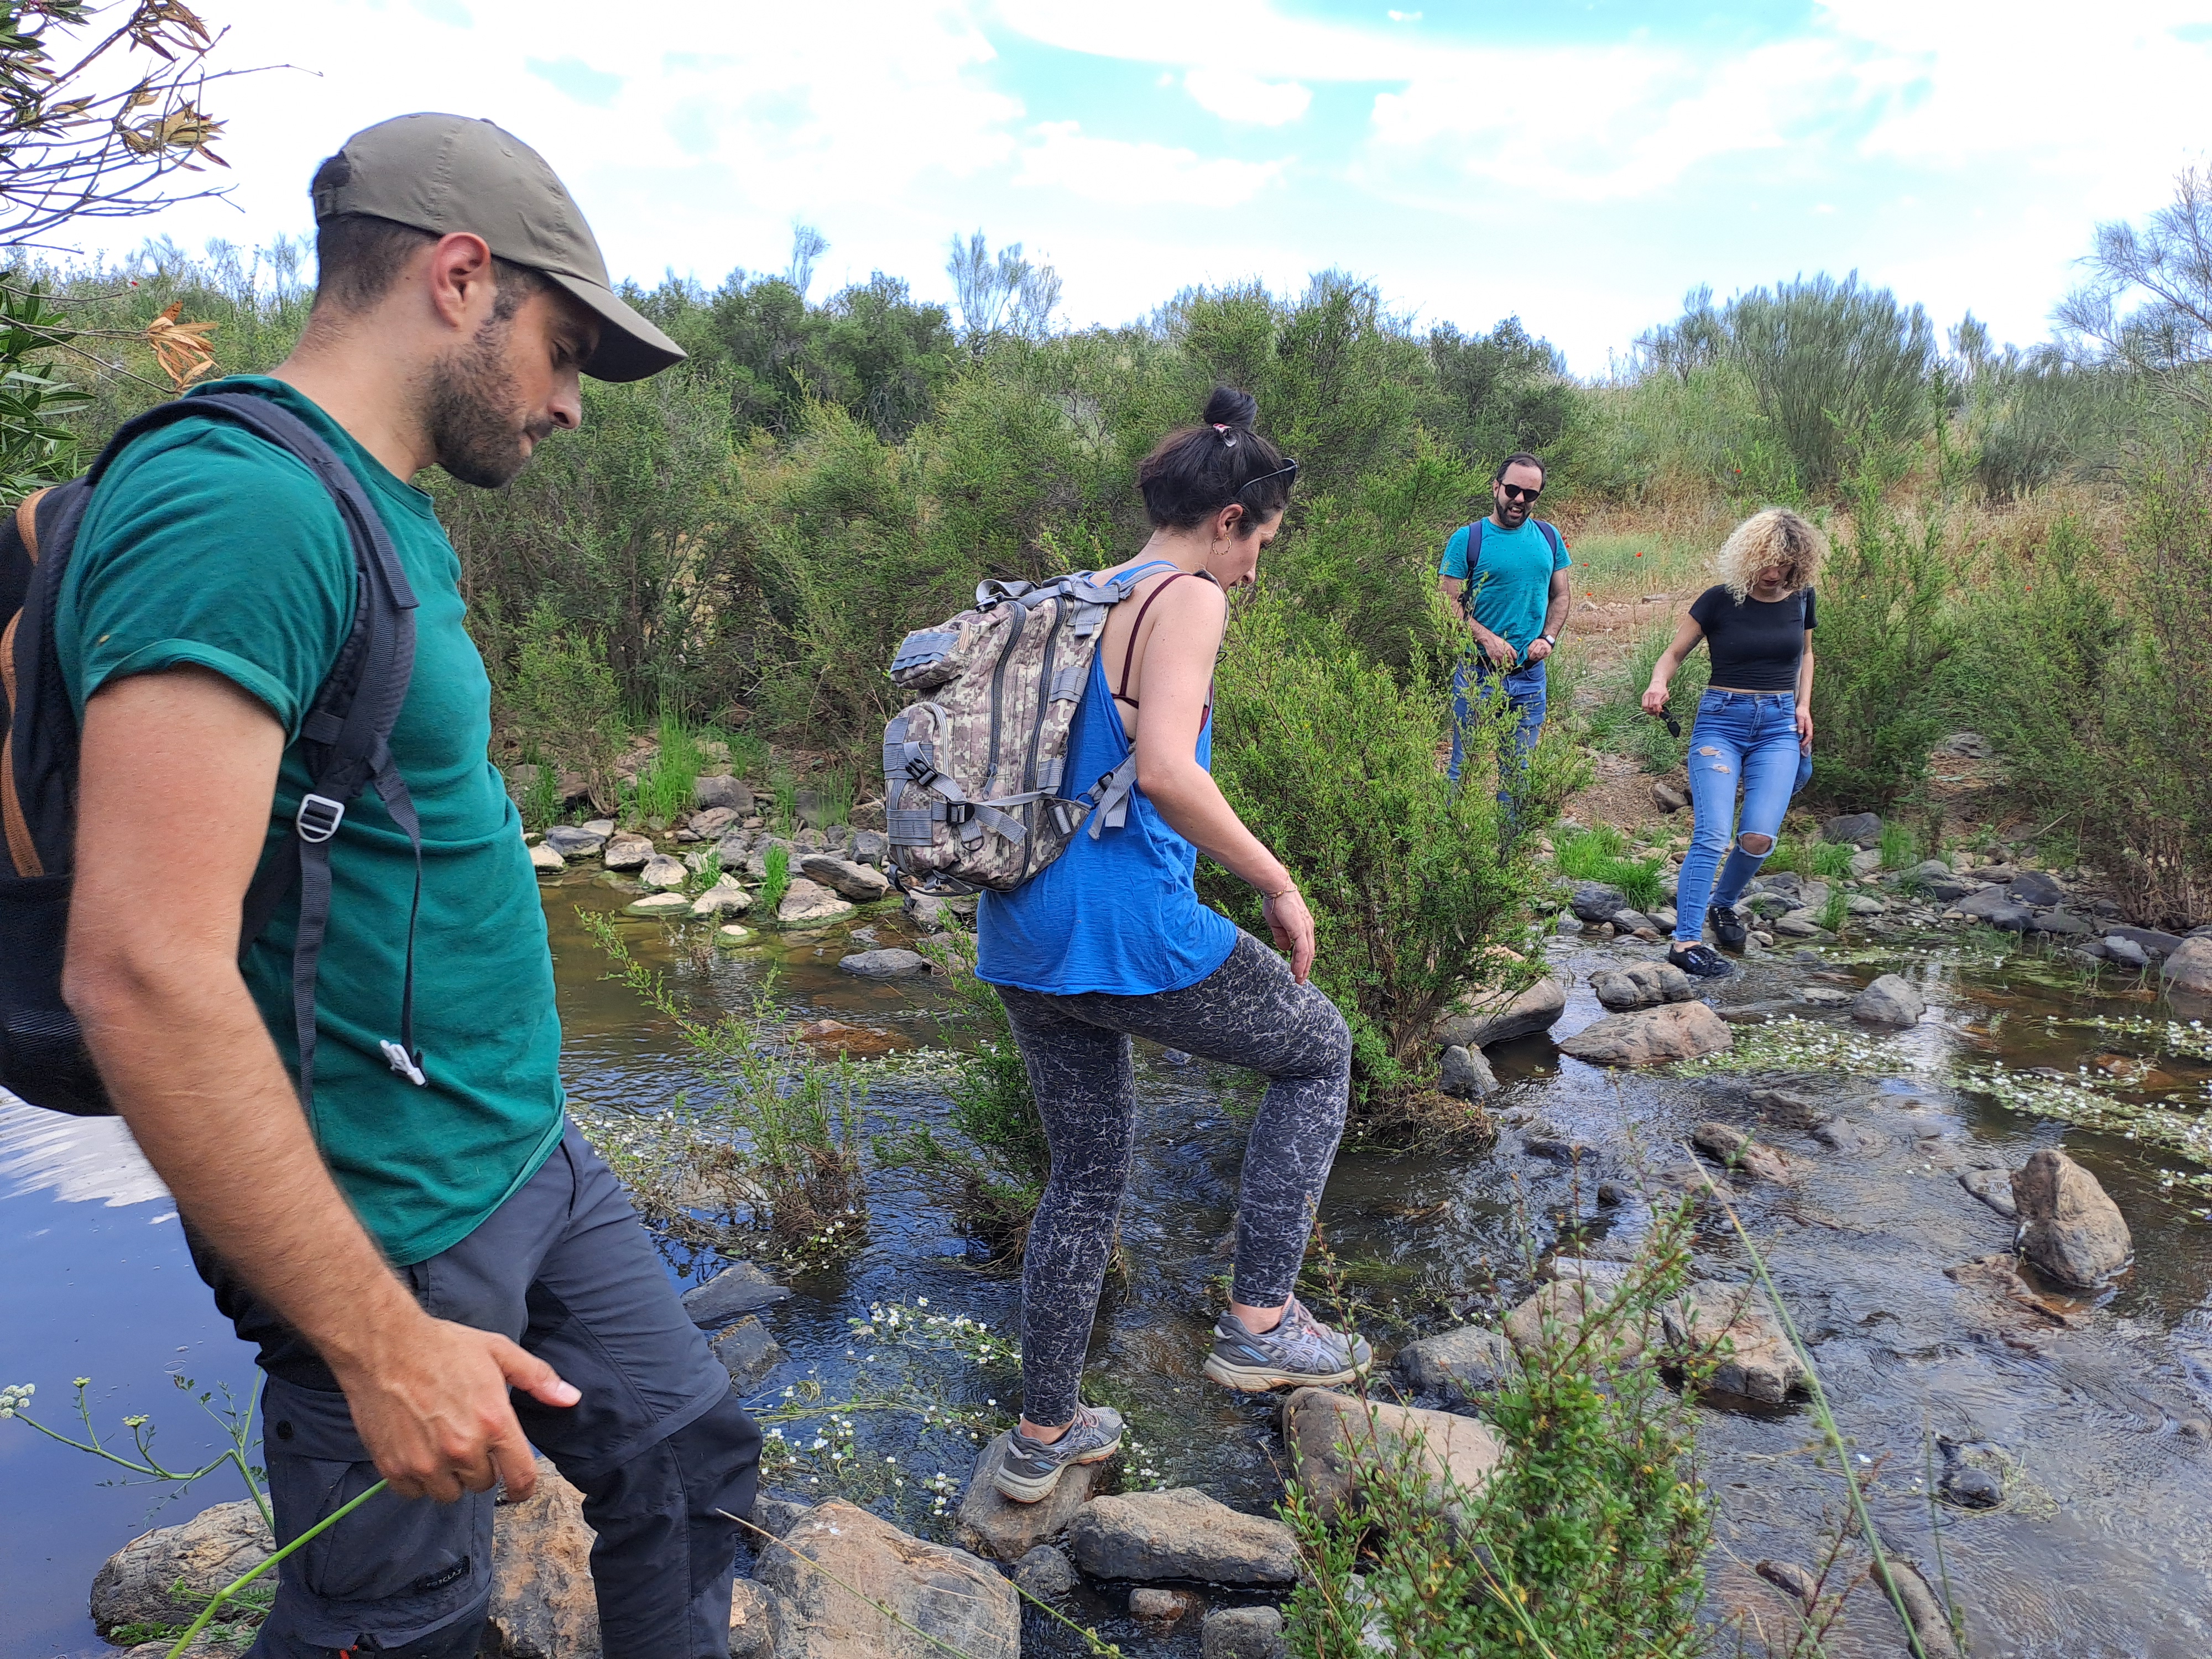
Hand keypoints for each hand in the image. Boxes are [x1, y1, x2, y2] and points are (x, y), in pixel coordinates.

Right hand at [333, 1314, 579, 1502]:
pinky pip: (413, 1493)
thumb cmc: (444, 1346)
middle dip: (480, 1467)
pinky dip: (416, 1480)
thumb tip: (571, 1398)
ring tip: (441, 1446)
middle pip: (483, 1484)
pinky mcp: (394, 1467)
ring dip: (449, 1478)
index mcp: (494, 1422)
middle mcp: (463, 1448)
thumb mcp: (499, 1352)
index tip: (518, 1486)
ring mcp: (426, 1461)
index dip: (523, 1487)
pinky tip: (416, 1452)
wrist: (385, 1345)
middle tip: (467, 1439)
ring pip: (449, 1494)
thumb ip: (537, 1379)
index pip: (521, 1478)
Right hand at [1262, 886, 1316, 983]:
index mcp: (1303, 926)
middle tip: (1300, 979)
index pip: (1305, 947)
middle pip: (1309, 952)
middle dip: (1305, 967)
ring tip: (1298, 979)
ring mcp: (1306, 929)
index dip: (1302, 959)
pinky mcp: (1301, 930)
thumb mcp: (1277, 924)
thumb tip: (1285, 949)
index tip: (1297, 970)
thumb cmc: (1275, 902)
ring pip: (1307, 954)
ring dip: (1303, 968)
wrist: (1276, 888)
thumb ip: (1281, 937)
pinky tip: (1296, 971)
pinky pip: (1302, 950)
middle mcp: (1308, 928)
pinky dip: (1300, 962)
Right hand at [1474, 628, 1517, 668]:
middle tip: (1510, 666)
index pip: (1514, 656)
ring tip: (1505, 667)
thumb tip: (1513, 655)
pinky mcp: (1494, 658)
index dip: (1514, 659)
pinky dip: (1499, 665)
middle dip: (1511, 664)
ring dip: (1505, 666)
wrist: (1489, 640)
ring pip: (1504, 663)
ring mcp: (1499, 656)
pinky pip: (1498, 664)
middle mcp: (1505, 653)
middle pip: (1510, 661)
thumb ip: (1510, 649)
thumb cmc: (1497, 641)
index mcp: (1509, 648)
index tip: (1514, 660)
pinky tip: (1499, 665)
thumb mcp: (1506, 643)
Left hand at [1524, 636, 1552, 663]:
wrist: (1548, 641)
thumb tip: (1525, 653)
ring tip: (1533, 659)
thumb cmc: (1539, 642)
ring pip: (1539, 656)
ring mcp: (1545, 649)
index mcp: (1536, 642)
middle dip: (1531, 657)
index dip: (1528, 653)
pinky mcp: (1548, 653)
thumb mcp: (1534, 641)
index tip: (1527, 655)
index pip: (1531, 649)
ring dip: (1535, 659)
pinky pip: (1542, 657)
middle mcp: (1541, 645)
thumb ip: (1530, 646)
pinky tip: (1537, 659)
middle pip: (1535, 653)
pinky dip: (1539, 659)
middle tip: (1530, 658)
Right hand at [1640, 684, 1669, 717]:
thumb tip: (1659, 710)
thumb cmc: (1663, 691)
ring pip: (1645, 706)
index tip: (1659, 711)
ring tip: (1652, 712)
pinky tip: (1649, 709)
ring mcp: (1646, 695)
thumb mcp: (1666, 696)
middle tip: (1656, 713)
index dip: (1657, 709)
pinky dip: (1646, 708)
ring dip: (1649, 711)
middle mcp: (1651, 694)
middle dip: (1653, 711)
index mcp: (1658, 694)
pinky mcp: (1644, 696)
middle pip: (1650, 706)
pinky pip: (1643, 705)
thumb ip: (1663, 703)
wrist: (1657, 683)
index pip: (1655, 704)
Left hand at [1797, 705, 1813, 752]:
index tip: (1801, 746)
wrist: (1802, 706)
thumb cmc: (1800, 711)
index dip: (1805, 742)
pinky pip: (1804, 734)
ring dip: (1803, 741)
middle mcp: (1809, 727)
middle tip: (1799, 748)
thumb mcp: (1800, 717)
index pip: (1809, 736)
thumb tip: (1800, 733)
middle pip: (1809, 737)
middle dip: (1805, 743)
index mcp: (1809, 726)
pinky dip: (1802, 738)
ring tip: (1798, 745)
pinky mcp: (1804, 726)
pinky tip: (1797, 739)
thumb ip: (1800, 724)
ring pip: (1807, 736)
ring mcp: (1807, 727)